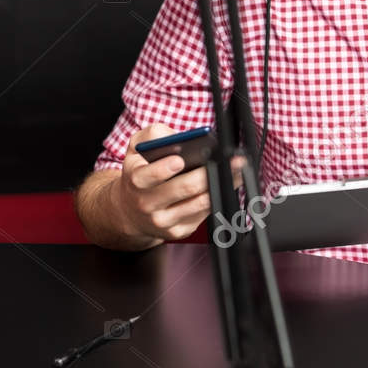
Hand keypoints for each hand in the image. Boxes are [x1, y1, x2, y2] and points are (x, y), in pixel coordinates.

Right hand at [113, 124, 244, 243]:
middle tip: (231, 160)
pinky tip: (227, 183)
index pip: (147, 177)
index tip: (179, 160)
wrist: (130, 210)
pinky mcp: (178, 231)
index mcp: (135, 181)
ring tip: (237, 169)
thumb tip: (174, 136)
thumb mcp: (136, 149)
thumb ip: (151, 136)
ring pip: (199, 202)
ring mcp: (163, 220)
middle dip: (209, 172)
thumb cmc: (140, 173)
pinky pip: (204, 213)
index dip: (163, 169)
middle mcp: (147, 203)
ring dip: (221, 184)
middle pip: (184, 188)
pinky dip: (218, 196)